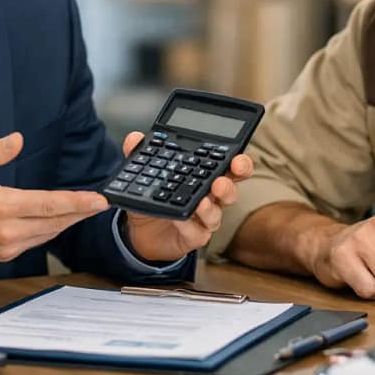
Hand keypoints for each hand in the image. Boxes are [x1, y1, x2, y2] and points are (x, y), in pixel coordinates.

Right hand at [0, 132, 108, 265]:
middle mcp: (8, 230)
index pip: (50, 204)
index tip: (99, 200)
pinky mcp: (3, 254)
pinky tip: (58, 221)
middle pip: (56, 222)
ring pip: (48, 234)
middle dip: (81, 213)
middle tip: (101, 204)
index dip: (78, 203)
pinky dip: (50, 231)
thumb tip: (17, 140)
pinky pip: (35, 242)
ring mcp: (6, 246)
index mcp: (2, 206)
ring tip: (85, 210)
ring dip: (68, 222)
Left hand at [121, 131, 252, 262]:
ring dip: (209, 208)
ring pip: (216, 214)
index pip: (230, 167)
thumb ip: (141, 153)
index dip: (239, 163)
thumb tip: (135, 138)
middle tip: (219, 182)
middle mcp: (211, 197)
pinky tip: (179, 219)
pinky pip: (197, 232)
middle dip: (228, 185)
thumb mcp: (146, 172)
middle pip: (230, 190)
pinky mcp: (195, 236)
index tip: (237, 159)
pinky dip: (188, 226)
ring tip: (200, 201)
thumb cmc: (156, 196)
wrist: (141, 230)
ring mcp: (204, 218)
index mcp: (206, 175)